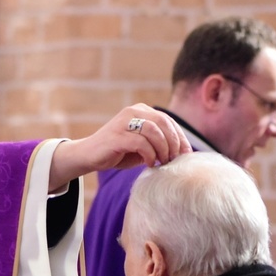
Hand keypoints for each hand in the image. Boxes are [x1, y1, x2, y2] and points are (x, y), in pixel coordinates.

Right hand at [49, 104, 191, 191]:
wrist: (89, 156)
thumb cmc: (118, 152)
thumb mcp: (143, 146)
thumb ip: (159, 143)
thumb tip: (183, 152)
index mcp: (141, 111)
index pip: (168, 120)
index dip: (180, 137)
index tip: (186, 154)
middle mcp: (133, 112)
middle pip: (163, 123)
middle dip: (173, 143)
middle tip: (174, 160)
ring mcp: (124, 122)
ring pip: (154, 131)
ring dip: (163, 149)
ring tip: (162, 162)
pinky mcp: (117, 135)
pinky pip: (141, 142)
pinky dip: (150, 154)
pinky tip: (149, 163)